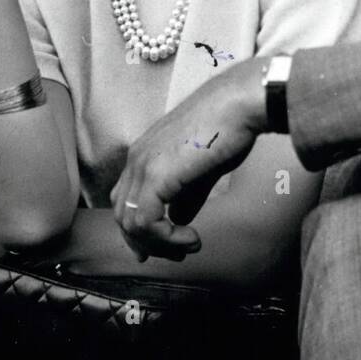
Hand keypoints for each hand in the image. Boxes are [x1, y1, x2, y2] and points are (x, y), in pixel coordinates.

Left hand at [111, 60, 265, 260]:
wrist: (238, 105)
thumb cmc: (229, 128)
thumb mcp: (203, 168)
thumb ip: (187, 194)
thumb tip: (178, 217)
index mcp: (145, 153)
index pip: (125, 199)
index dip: (139, 228)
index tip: (161, 247)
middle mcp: (136, 158)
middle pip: (122, 214)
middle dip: (146, 242)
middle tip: (175, 254)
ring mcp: (142, 165)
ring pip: (130, 223)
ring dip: (159, 244)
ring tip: (189, 245)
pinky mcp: (155, 175)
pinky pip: (146, 222)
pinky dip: (166, 238)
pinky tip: (190, 237)